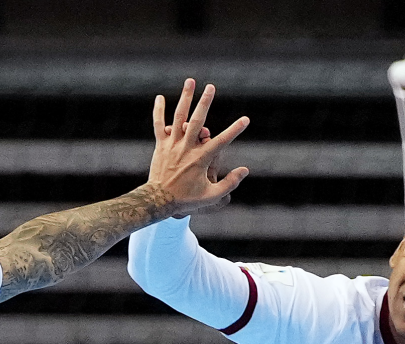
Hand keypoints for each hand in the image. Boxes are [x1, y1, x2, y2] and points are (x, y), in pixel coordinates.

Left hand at [148, 79, 250, 216]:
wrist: (158, 200)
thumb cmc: (186, 199)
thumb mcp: (211, 197)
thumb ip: (229, 183)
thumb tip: (245, 170)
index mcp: (201, 159)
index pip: (221, 141)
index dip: (235, 130)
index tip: (246, 119)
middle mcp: (186, 148)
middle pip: (197, 121)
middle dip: (205, 102)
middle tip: (211, 87)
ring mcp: (172, 145)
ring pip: (179, 117)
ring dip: (185, 98)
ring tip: (190, 82)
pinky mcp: (161, 145)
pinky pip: (158, 125)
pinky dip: (159, 111)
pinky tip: (160, 97)